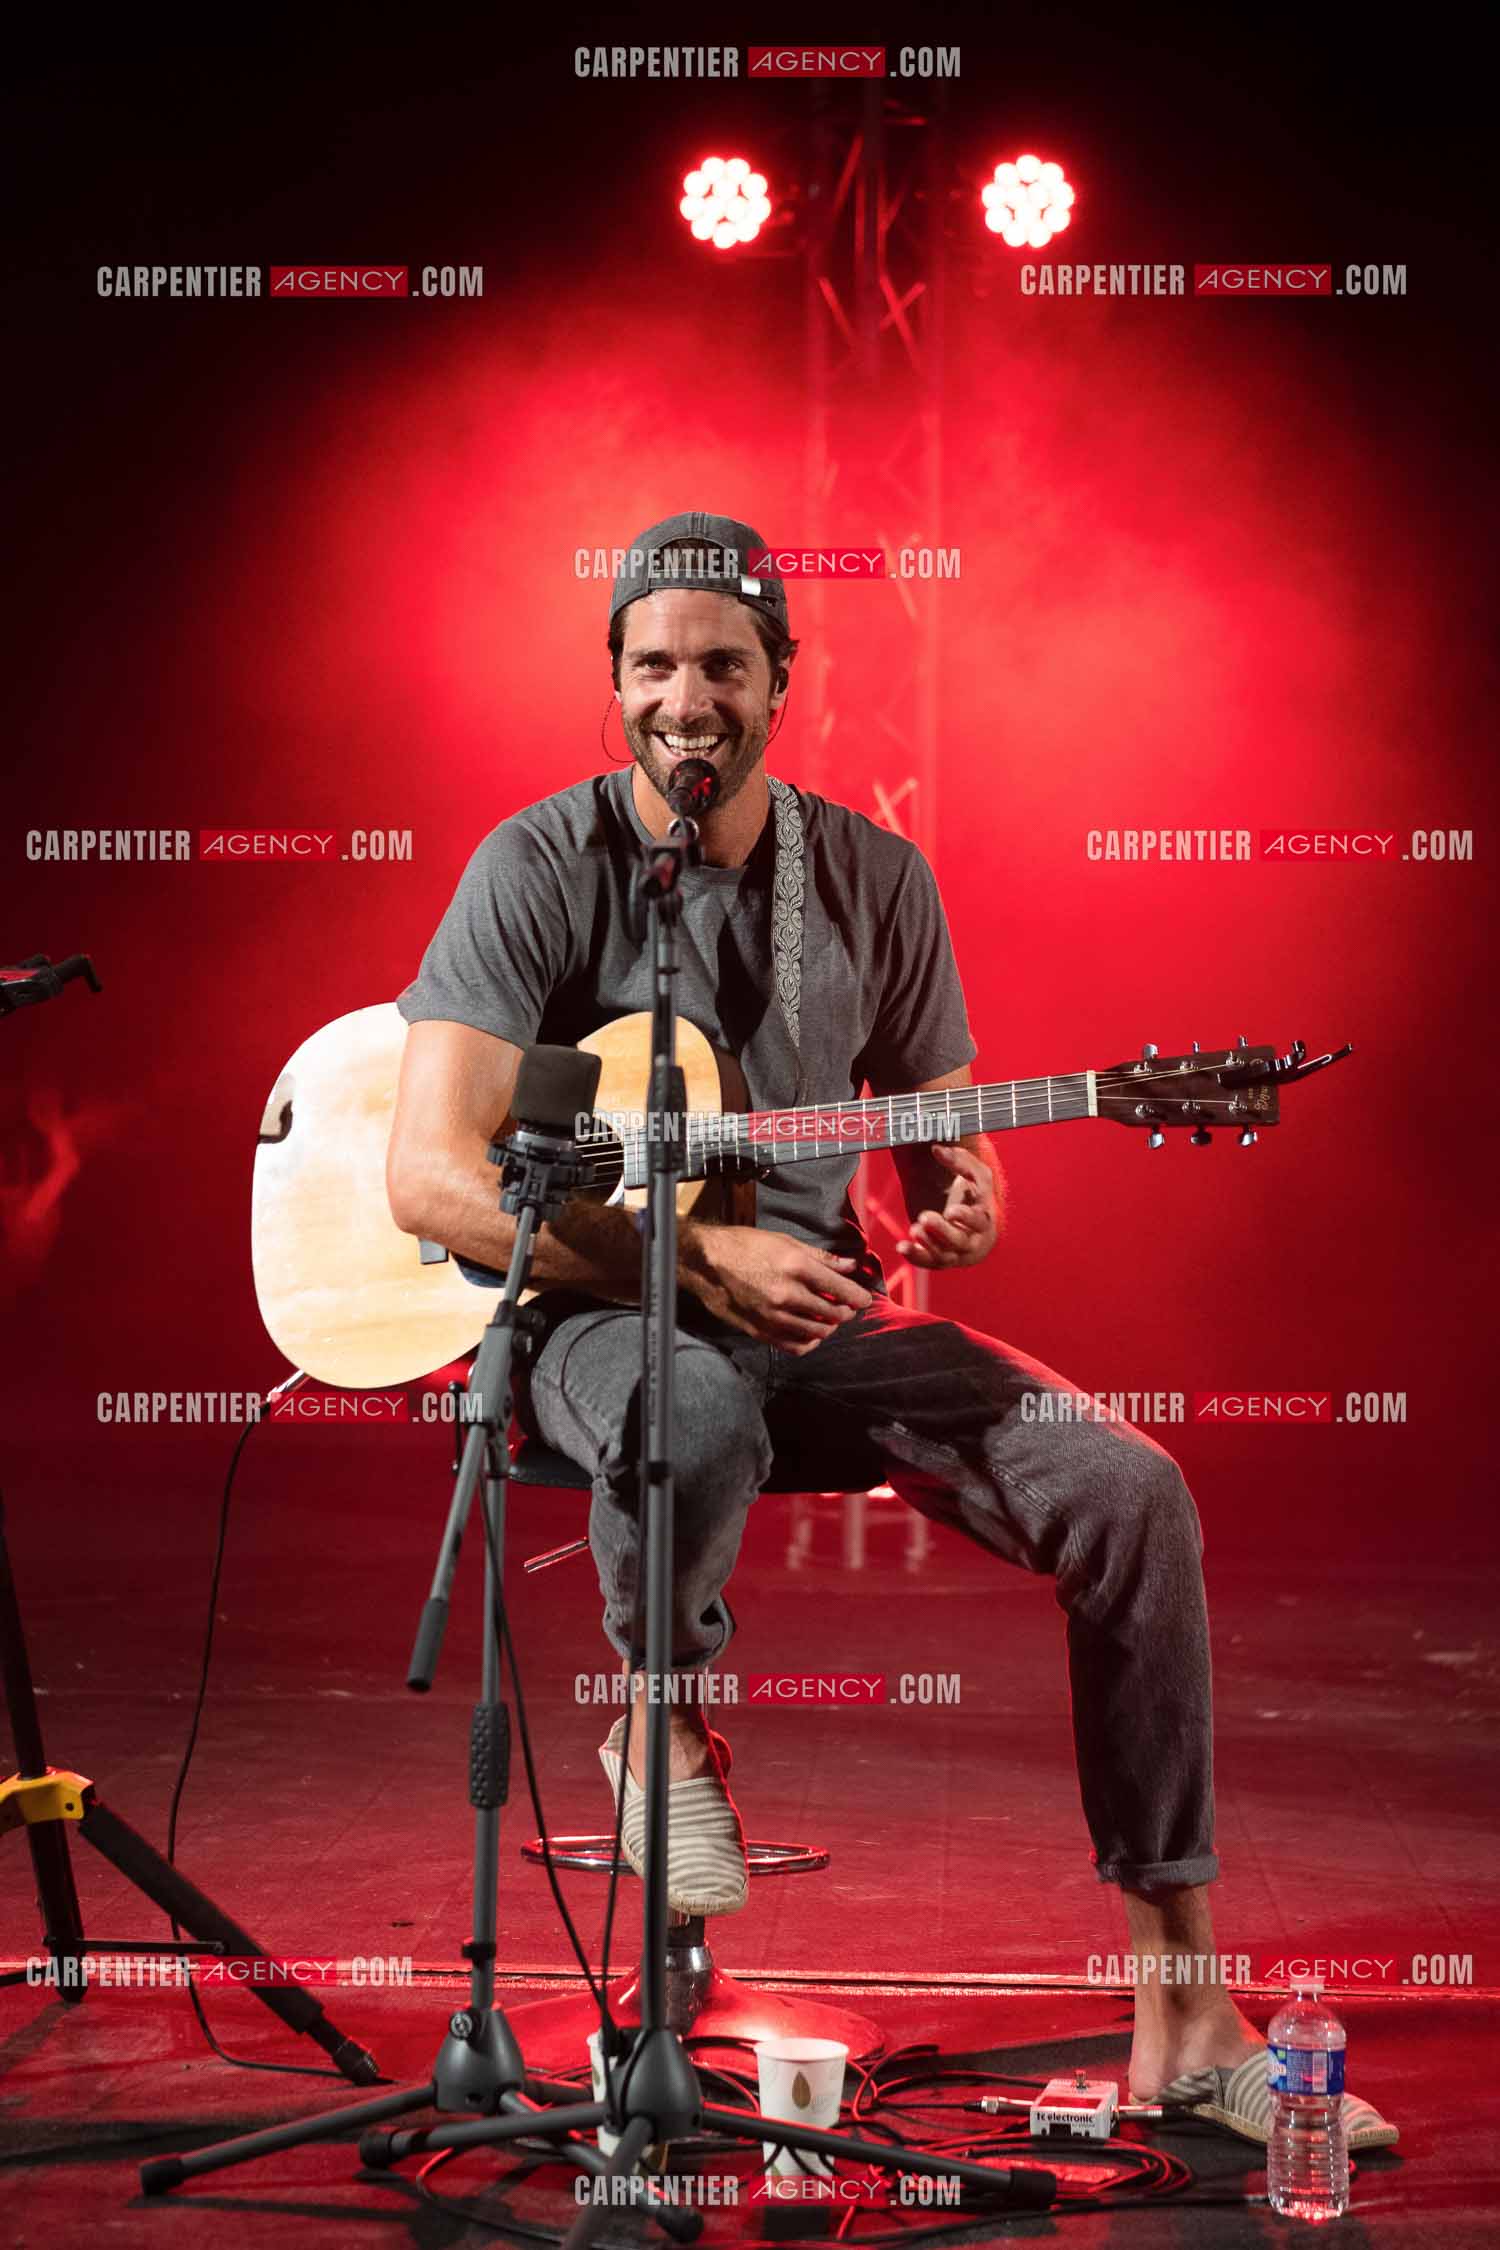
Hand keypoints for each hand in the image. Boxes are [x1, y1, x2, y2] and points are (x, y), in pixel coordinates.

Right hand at [682, 1224, 873, 1353]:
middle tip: (847, 1308)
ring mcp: (773, 1315)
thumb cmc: (744, 1245)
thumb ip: (821, 1257)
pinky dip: (809, 1343)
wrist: (706, 1262)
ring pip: (817, 1331)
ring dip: (829, 1326)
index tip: (864, 1299)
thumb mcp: (785, 1242)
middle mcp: (787, 1294)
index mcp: (796, 1267)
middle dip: (846, 1312)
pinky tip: (811, 1334)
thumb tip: (850, 1265)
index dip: (859, 1297)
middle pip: (833, 1313)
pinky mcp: (760, 1330)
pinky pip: (794, 1346)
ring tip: (829, 1319)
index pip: (841, 1290)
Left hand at [894, 1143, 997, 1268]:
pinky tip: (901, 1246)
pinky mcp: (939, 1259)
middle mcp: (972, 1240)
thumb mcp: (975, 1174)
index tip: (951, 1211)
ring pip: (943, 1255)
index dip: (966, 1218)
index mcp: (984, 1219)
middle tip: (925, 1217)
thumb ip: (960, 1159)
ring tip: (914, 1229)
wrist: (965, 1216)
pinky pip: (927, 1262)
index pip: (979, 1222)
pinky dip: (915, 1256)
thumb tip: (936, 1149)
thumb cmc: (974, 1193)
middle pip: (959, 1242)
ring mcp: (955, 1253)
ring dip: (928, 1244)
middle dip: (942, 1231)